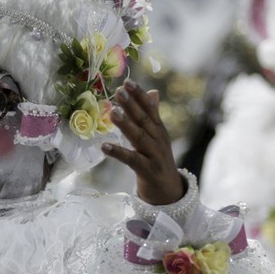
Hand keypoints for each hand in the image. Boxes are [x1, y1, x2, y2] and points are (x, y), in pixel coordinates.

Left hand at [103, 80, 185, 205]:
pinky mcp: (147, 170)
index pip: (150, 108)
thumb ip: (153, 115)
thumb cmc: (158, 160)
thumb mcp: (158, 136)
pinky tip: (104, 147)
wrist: (170, 191)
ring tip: (112, 113)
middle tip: (119, 92)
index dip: (139, 95)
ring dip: (125, 125)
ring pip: (139, 137)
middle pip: (144, 120)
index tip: (127, 82)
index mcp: (159, 130)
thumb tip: (153, 92)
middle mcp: (158, 140)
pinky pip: (131, 160)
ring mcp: (154, 155)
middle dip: (131, 105)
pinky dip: (118, 153)